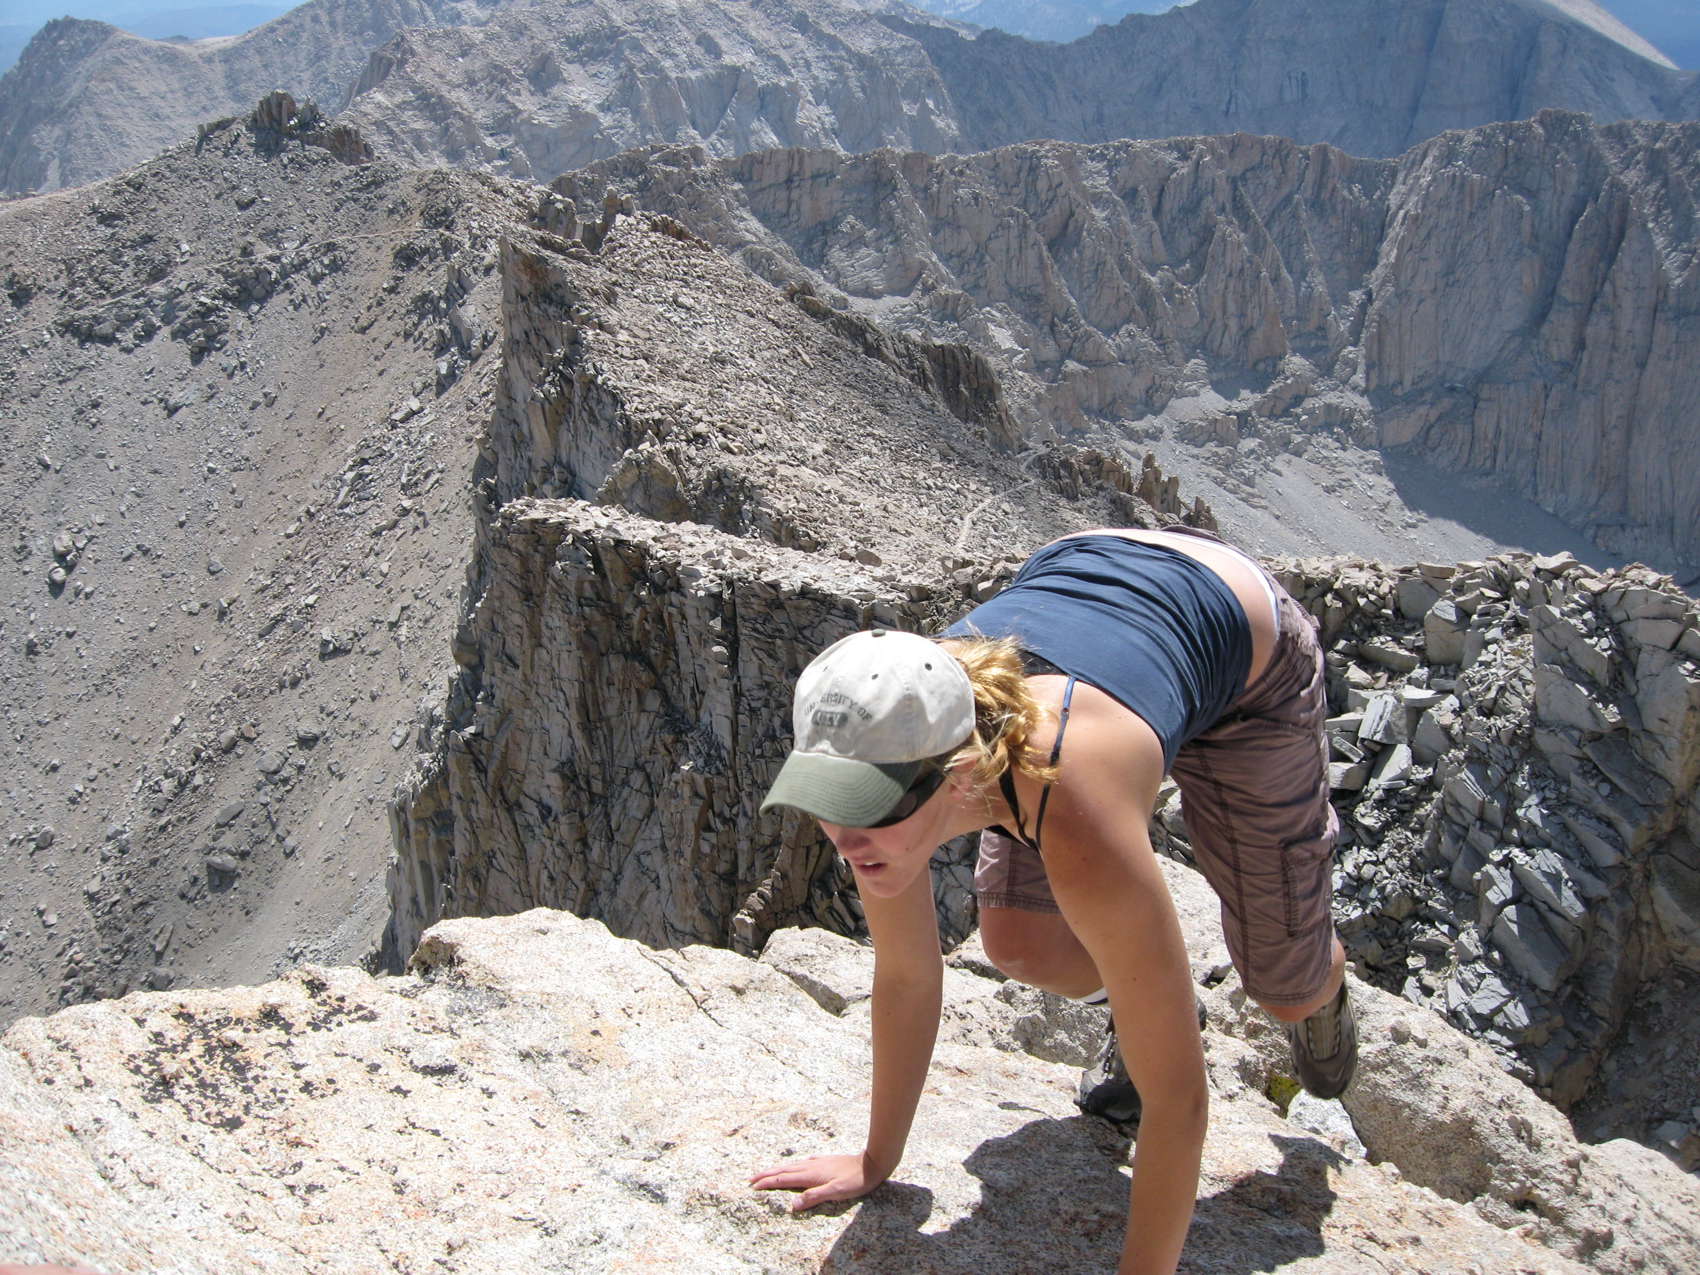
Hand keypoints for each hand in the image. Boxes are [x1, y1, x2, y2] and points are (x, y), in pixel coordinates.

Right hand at [749, 1151, 887, 1211]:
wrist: (871, 1163)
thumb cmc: (855, 1181)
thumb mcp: (836, 1193)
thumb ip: (814, 1197)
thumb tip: (792, 1204)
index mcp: (810, 1175)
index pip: (783, 1179)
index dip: (768, 1183)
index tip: (753, 1187)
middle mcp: (810, 1166)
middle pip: (783, 1170)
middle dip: (766, 1174)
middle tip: (750, 1179)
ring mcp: (817, 1162)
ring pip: (791, 1165)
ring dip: (776, 1169)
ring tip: (766, 1172)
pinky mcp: (824, 1161)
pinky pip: (801, 1163)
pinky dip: (791, 1166)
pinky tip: (795, 1166)